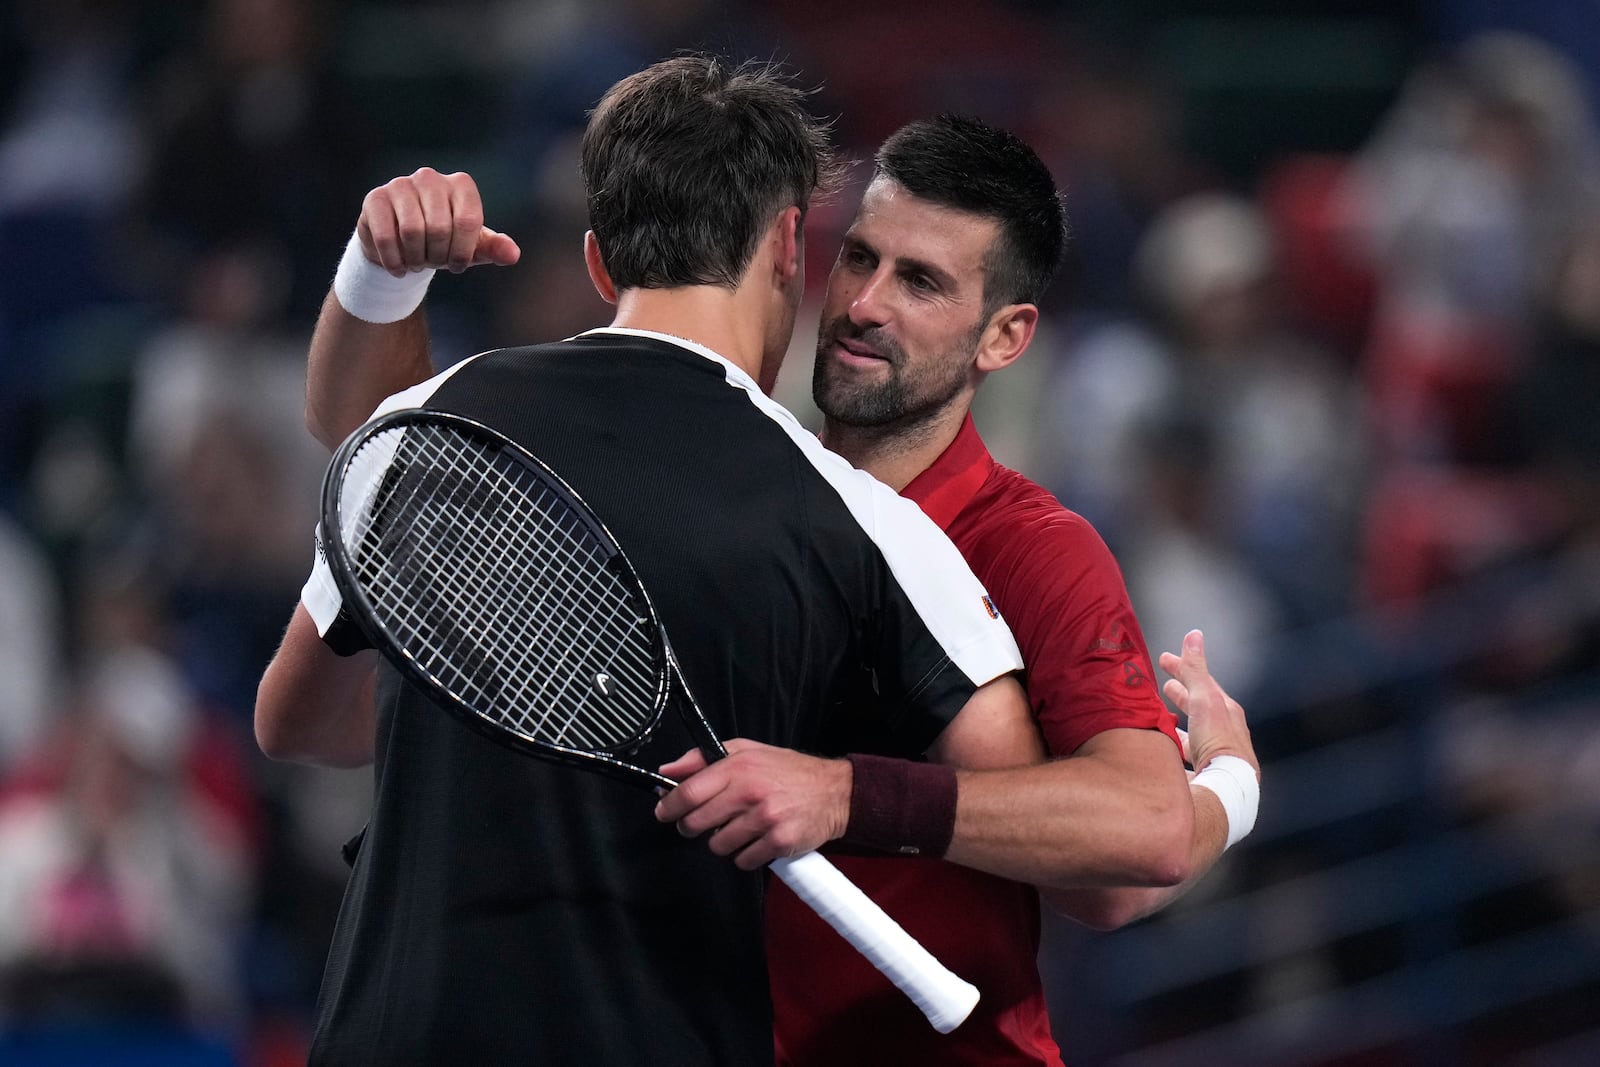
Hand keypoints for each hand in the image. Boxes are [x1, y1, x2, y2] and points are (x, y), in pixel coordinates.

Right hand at [356, 168, 520, 275]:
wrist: (403, 244)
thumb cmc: (444, 242)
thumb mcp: (472, 248)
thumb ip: (494, 249)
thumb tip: (512, 254)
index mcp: (461, 184)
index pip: (468, 221)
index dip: (463, 252)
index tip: (457, 264)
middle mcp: (430, 177)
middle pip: (439, 228)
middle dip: (438, 256)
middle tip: (433, 262)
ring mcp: (400, 185)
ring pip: (412, 232)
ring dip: (416, 259)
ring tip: (417, 262)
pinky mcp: (375, 199)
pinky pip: (387, 237)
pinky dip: (395, 261)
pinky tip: (399, 268)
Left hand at [654, 739, 850, 870]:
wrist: (833, 791)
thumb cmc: (788, 771)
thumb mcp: (746, 751)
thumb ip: (703, 758)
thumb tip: (668, 771)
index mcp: (738, 767)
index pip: (689, 792)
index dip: (670, 806)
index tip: (664, 812)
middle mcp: (750, 793)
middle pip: (697, 823)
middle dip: (691, 827)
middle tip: (700, 823)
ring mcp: (765, 819)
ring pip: (718, 845)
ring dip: (722, 841)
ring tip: (738, 828)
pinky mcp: (779, 842)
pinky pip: (743, 861)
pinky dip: (744, 855)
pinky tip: (756, 840)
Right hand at [1158, 629, 1257, 780]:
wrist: (1226, 788)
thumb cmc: (1218, 742)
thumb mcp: (1204, 699)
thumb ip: (1196, 670)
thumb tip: (1194, 636)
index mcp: (1225, 711)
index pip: (1201, 682)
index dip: (1182, 669)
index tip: (1164, 658)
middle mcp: (1223, 732)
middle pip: (1199, 708)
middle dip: (1182, 695)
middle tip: (1164, 685)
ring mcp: (1214, 754)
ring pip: (1192, 733)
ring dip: (1176, 724)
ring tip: (1159, 718)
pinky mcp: (1204, 774)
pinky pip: (1185, 756)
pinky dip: (1173, 748)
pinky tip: (1163, 752)